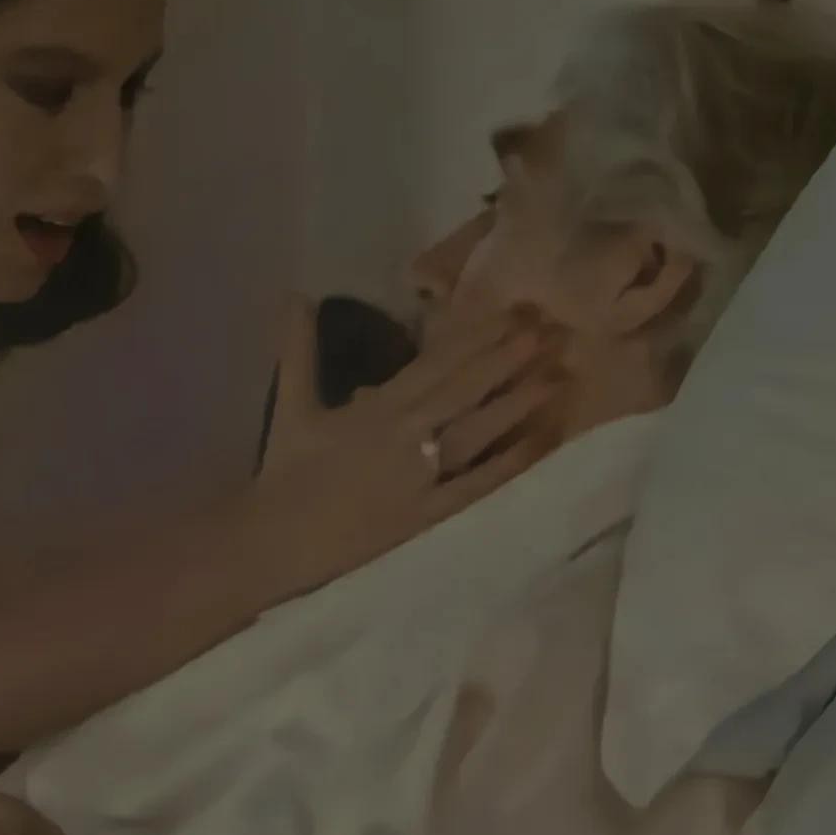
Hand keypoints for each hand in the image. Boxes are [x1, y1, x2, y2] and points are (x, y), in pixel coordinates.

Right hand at [258, 304, 565, 586]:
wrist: (279, 540)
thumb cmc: (285, 472)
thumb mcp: (292, 404)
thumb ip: (298, 348)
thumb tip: (297, 294)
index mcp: (378, 407)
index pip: (437, 364)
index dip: (475, 337)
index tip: (509, 314)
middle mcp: (408, 436)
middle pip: (466, 391)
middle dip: (507, 359)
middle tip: (547, 330)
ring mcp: (422, 477)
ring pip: (479, 432)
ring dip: (518, 403)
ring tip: (556, 378)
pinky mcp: (428, 515)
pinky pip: (477, 486)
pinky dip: (508, 464)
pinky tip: (538, 443)